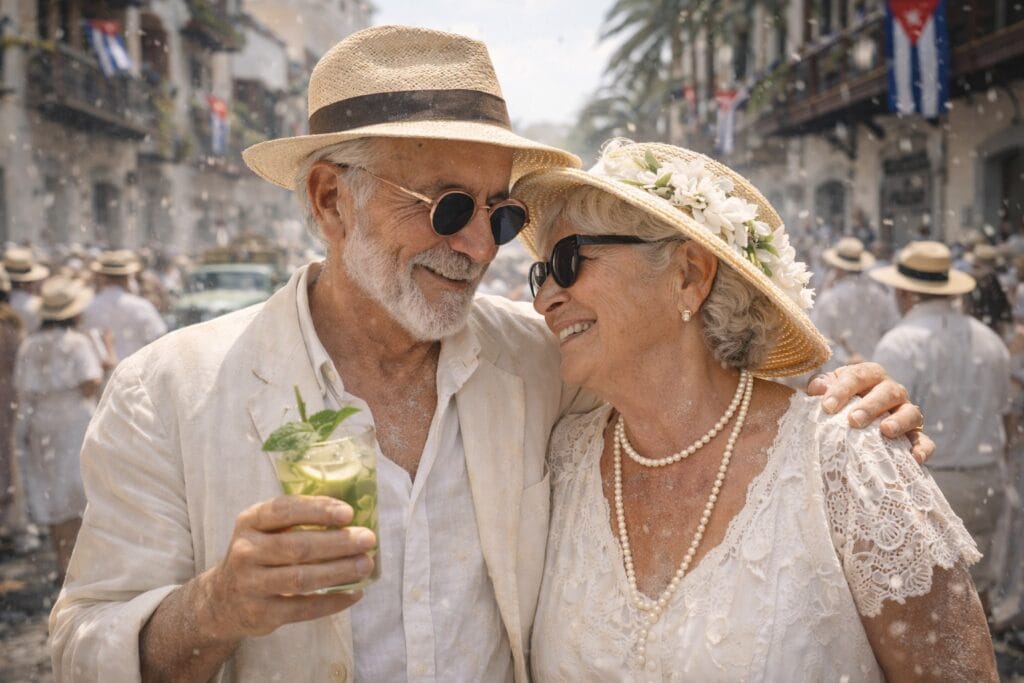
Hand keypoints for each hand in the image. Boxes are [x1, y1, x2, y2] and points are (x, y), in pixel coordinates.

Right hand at [195, 495, 375, 641]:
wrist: (222, 599)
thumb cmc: (258, 554)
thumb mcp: (264, 529)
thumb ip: (296, 519)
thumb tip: (350, 516)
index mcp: (249, 522)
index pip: (283, 510)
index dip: (317, 510)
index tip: (348, 512)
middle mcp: (246, 552)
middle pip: (297, 546)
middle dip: (338, 543)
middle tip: (368, 539)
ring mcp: (251, 585)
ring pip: (301, 578)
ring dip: (339, 571)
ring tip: (366, 565)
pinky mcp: (261, 614)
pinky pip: (303, 608)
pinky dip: (332, 601)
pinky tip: (354, 593)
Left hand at [806, 362, 932, 463]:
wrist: (855, 422)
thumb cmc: (839, 402)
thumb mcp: (828, 390)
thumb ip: (821, 387)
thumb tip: (818, 388)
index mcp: (870, 375)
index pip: (858, 376)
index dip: (842, 389)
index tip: (827, 406)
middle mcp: (891, 391)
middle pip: (888, 392)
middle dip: (871, 406)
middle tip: (854, 421)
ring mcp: (906, 412)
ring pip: (911, 412)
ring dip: (900, 421)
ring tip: (886, 431)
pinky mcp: (915, 435)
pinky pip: (924, 441)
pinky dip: (922, 448)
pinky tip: (914, 458)